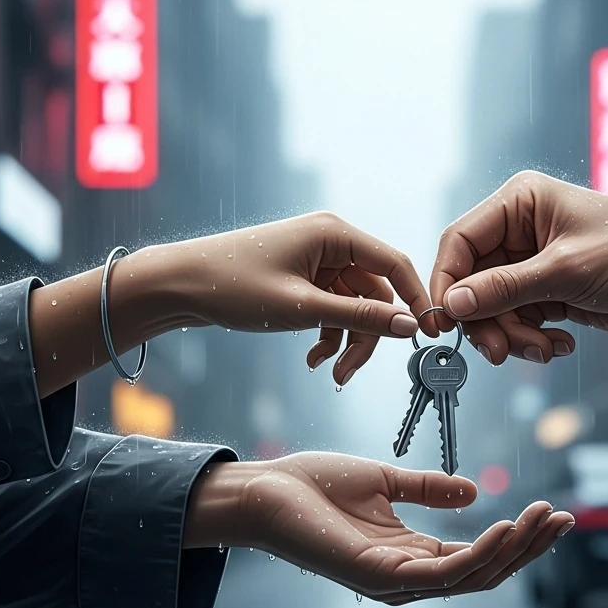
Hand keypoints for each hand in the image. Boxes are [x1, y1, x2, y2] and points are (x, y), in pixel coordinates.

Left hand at [31, 212, 431, 396]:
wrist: (179, 286)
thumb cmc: (234, 287)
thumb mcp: (302, 309)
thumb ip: (359, 318)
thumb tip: (410, 325)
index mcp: (334, 234)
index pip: (394, 265)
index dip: (415, 300)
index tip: (428, 335)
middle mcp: (331, 243)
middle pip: (374, 294)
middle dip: (367, 335)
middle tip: (349, 373)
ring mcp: (316, 261)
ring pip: (353, 307)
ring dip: (346, 341)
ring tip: (328, 372)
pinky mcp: (303, 279)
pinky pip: (332, 309)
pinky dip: (328, 335)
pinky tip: (313, 360)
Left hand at [185, 453, 573, 604]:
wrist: (265, 490)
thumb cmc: (314, 485)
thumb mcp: (384, 480)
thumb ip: (426, 489)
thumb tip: (473, 491)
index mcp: (411, 553)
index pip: (477, 555)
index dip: (517, 537)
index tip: (551, 510)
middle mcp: (409, 576)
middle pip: (485, 571)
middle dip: (528, 548)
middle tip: (563, 518)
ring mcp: (396, 582)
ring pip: (472, 577)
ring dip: (514, 549)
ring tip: (545, 518)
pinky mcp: (381, 577)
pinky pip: (445, 573)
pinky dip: (480, 553)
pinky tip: (504, 528)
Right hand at [429, 171, 607, 364]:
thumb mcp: (564, 271)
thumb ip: (503, 289)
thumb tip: (450, 305)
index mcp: (520, 202)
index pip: (459, 241)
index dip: (447, 283)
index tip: (443, 323)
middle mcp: (520, 230)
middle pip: (472, 282)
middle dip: (485, 320)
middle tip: (499, 351)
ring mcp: (533, 264)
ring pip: (492, 308)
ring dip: (511, 336)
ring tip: (542, 349)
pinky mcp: (547, 292)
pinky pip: (518, 321)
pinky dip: (531, 339)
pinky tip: (558, 345)